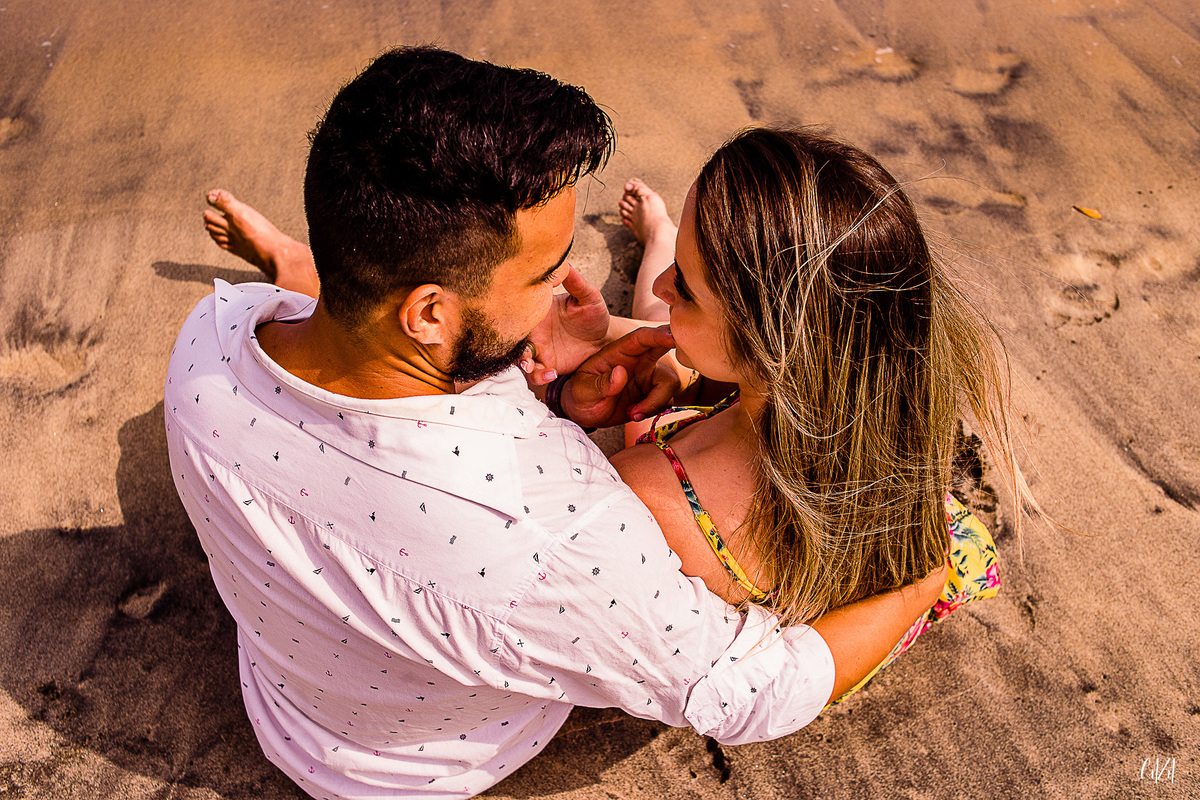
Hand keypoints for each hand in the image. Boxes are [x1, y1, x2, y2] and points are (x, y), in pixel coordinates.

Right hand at [521, 265, 610, 385]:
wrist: (604, 339)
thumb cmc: (594, 314)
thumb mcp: (588, 296)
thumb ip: (576, 282)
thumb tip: (564, 262)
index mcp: (537, 311)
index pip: (516, 313)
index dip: (510, 319)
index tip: (514, 325)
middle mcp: (533, 330)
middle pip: (511, 339)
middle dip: (512, 345)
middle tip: (521, 351)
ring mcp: (538, 348)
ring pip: (519, 358)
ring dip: (522, 364)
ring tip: (532, 367)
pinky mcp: (547, 364)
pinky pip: (535, 373)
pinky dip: (539, 376)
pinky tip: (552, 373)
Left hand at [560, 326, 678, 428]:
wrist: (583, 414)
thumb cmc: (580, 394)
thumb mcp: (583, 389)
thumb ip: (600, 383)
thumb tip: (620, 374)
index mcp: (621, 351)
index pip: (642, 337)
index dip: (658, 334)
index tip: (672, 337)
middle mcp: (639, 361)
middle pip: (666, 350)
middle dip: (678, 351)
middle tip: (680, 361)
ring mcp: (648, 378)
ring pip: (669, 383)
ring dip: (656, 401)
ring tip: (632, 413)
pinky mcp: (653, 396)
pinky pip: (667, 401)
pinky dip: (655, 410)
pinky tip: (634, 415)